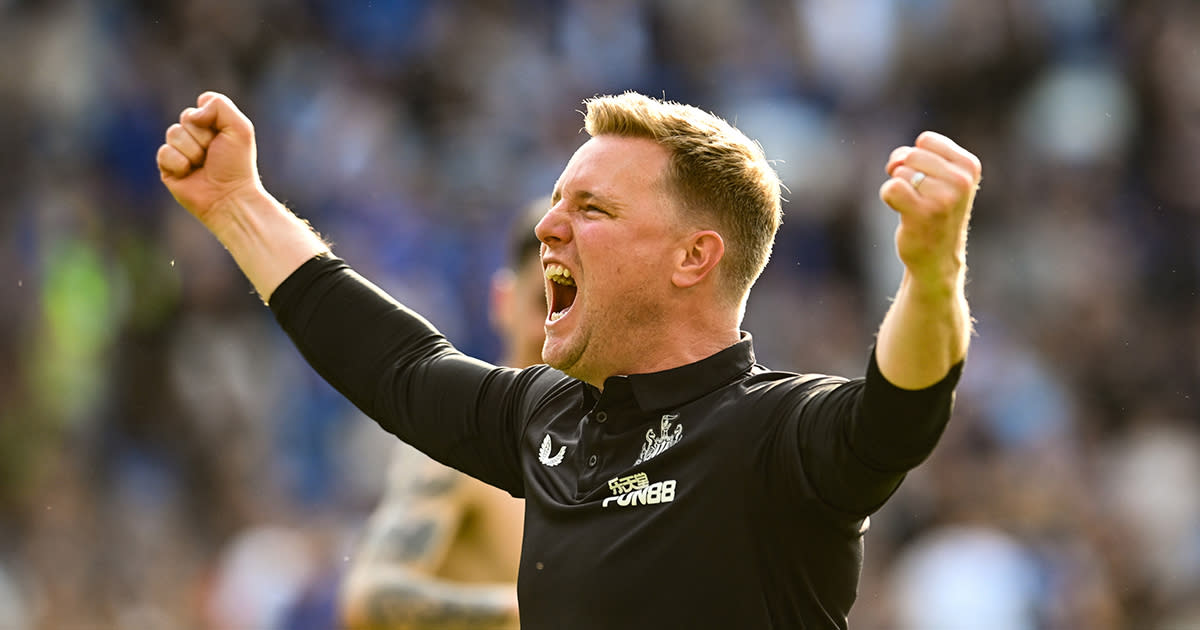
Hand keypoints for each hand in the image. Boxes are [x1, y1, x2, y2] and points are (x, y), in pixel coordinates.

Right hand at [157, 91, 260, 227]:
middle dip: (203, 136)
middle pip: (186, 117)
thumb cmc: (237, 164)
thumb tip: (192, 114)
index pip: (202, 104)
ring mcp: (180, 150)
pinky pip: (164, 152)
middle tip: (214, 154)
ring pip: (174, 133)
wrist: (229, 197)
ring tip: (203, 165)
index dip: (212, 118)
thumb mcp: (240, 128)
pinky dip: (179, 163)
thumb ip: (219, 105)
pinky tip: (189, 174)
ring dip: (193, 151)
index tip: (225, 136)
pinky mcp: (167, 167)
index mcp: (213, 124)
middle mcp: (195, 135)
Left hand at [879, 131, 981, 286]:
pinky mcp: (923, 213)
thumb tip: (897, 160)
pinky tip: (902, 212)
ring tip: (913, 206)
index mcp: (969, 166)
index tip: (922, 176)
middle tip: (915, 194)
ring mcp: (943, 198)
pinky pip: (891, 188)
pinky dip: (888, 197)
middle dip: (903, 171)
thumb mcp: (941, 177)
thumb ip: (920, 156)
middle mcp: (961, 181)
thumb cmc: (935, 212)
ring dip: (898, 188)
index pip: (926, 140)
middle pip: (910, 155)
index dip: (915, 156)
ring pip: (900, 172)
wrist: (938, 258)